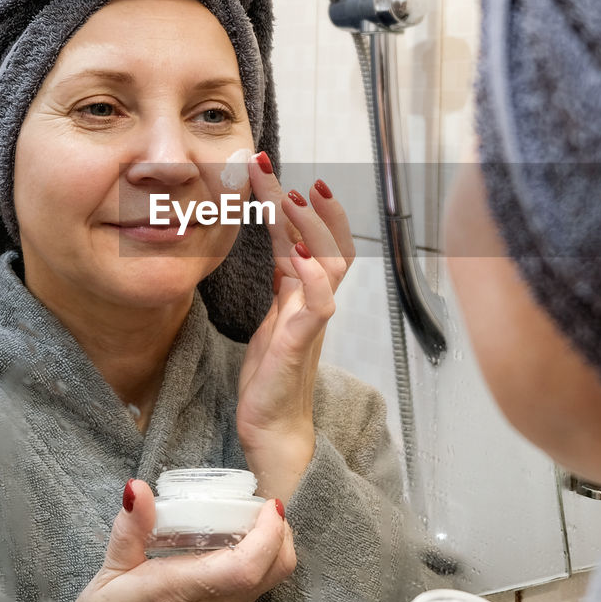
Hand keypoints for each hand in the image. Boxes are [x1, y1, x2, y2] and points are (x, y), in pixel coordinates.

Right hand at [61, 480, 295, 601]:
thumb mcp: (110, 570)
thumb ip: (131, 528)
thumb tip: (138, 488)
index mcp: (185, 590)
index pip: (248, 566)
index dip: (269, 532)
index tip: (268, 504)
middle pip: (274, 572)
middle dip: (280, 535)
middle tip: (264, 509)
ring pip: (268, 585)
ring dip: (271, 550)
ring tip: (249, 524)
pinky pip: (252, 595)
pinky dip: (257, 567)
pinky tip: (231, 551)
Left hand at [236, 156, 354, 500]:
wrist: (273, 430)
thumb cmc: (272, 380)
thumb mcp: (272, 321)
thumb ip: (283, 287)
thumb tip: (285, 250)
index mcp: (303, 295)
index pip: (308, 238)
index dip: (296, 204)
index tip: (275, 171)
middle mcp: (313, 303)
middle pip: (326, 241)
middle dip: (305, 203)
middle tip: (278, 170)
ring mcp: (311, 323)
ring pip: (328, 266)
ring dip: (312, 229)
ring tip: (292, 199)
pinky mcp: (300, 346)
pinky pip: (318, 308)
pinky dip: (314, 279)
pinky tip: (301, 257)